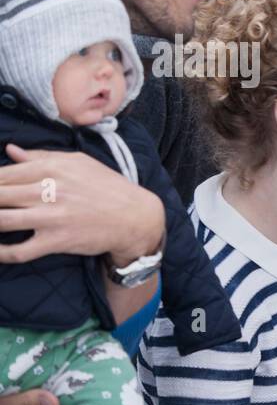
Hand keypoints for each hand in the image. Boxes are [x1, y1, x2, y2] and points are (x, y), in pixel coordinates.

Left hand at [0, 143, 163, 264]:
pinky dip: (1, 253)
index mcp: (51, 168)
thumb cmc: (108, 186)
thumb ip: (41, 157)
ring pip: (0, 220)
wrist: (135, 217)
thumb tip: (10, 151)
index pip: (2, 174)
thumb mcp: (79, 163)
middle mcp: (48, 191)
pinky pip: (19, 251)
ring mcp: (51, 217)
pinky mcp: (57, 241)